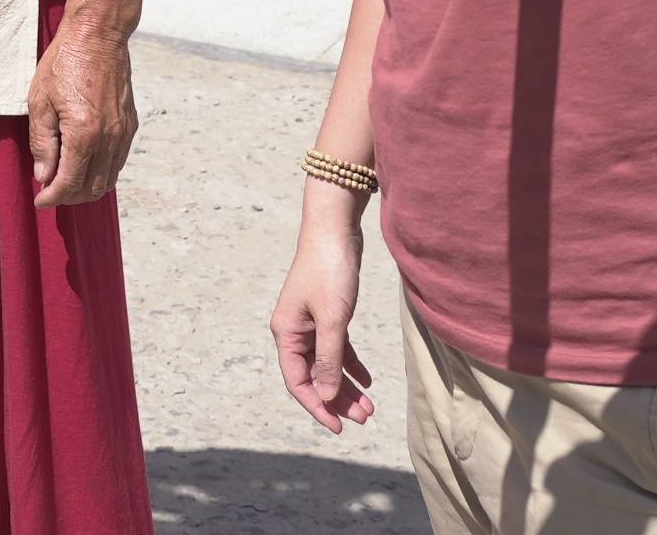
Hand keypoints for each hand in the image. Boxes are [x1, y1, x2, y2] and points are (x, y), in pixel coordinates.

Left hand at [25, 18, 137, 208]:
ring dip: (86, 188)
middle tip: (50, 192)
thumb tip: (44, 176)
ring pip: (108, 179)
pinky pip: (118, 162)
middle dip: (69, 197)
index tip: (39, 201)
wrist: (99, 34)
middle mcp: (109, 138)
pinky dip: (101, 172)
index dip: (52, 197)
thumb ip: (42, 143)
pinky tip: (84, 164)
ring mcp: (123, 133)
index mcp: (84, 134)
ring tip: (65, 181)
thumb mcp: (40, 101)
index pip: (69, 183)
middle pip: (92, 188)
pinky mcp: (130, 124)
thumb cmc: (64, 62)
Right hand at [272, 207, 379, 431]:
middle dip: (337, 400)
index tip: (338, 428)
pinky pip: (337, 348)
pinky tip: (368, 379)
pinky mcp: (328, 313)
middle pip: (314, 377)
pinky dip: (351, 364)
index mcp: (287, 332)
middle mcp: (295, 331)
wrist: (335, 228)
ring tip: (369, 408)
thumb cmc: (330, 270)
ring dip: (346, 386)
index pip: (298, 382)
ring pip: (327, 365)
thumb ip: (328, 360)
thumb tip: (323, 397)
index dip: (317, 407)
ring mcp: (311, 322)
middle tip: (363, 419)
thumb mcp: (333, 319)